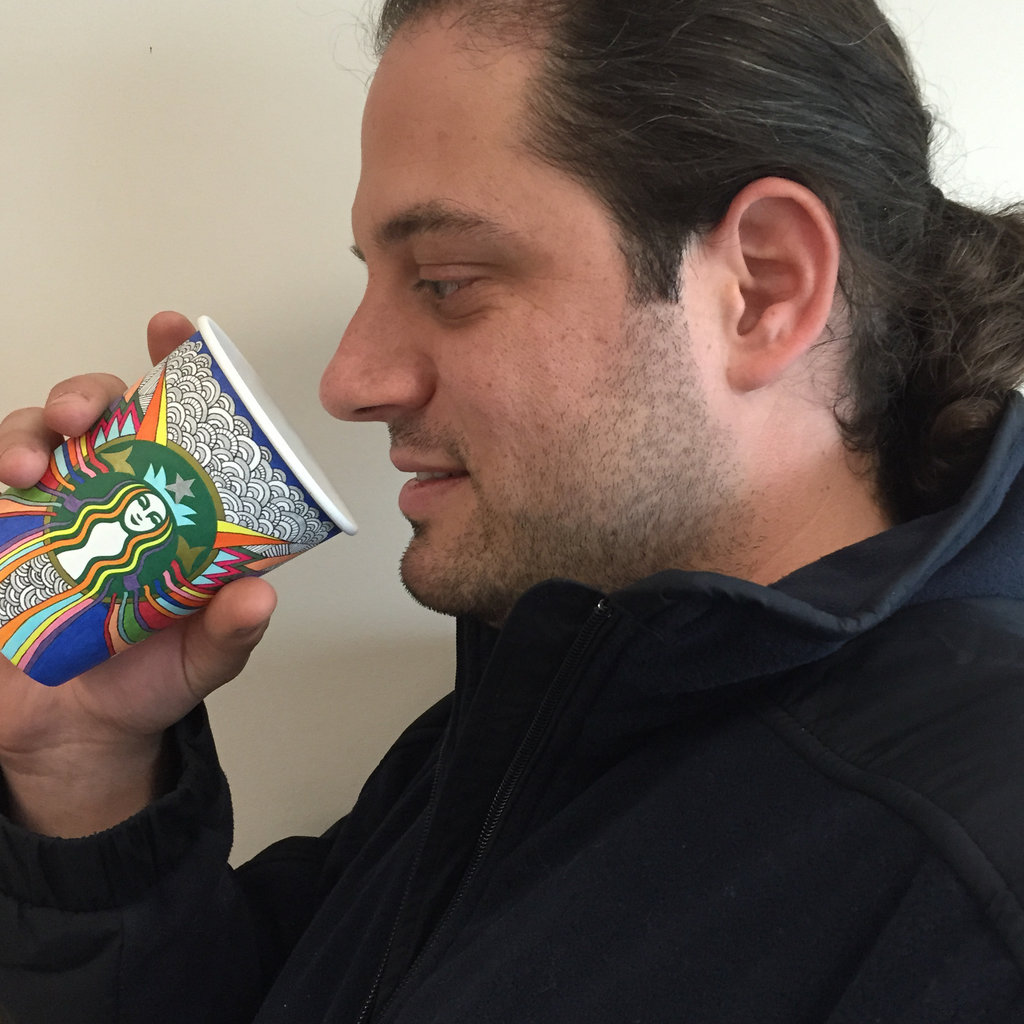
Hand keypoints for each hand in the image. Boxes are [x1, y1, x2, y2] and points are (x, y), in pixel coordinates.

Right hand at [0, 313, 276, 836]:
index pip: (173, 420)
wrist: (76, 730)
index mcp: (169, 502)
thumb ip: (231, 631)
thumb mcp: (204, 657)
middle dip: (83, 392)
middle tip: (84, 414)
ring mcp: (50, 512)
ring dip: (26, 432)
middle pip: (94, 413)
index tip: (168, 328)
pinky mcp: (2, 539)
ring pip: (31, 438)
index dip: (170, 364)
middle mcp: (110, 492)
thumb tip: (258, 596)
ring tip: (27, 465)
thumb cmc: (149, 676)